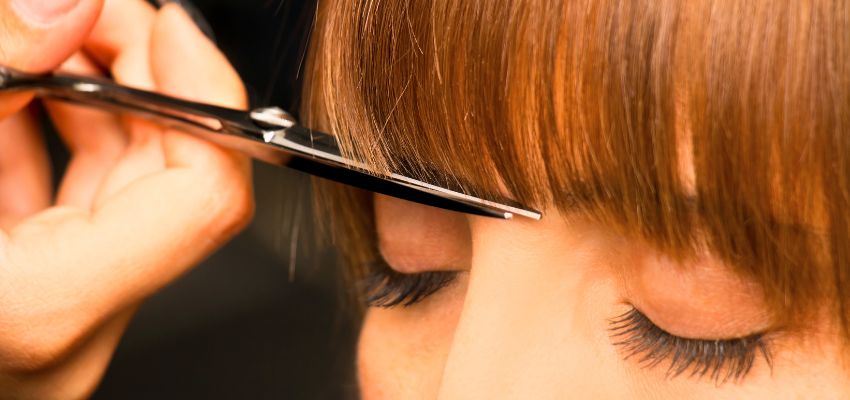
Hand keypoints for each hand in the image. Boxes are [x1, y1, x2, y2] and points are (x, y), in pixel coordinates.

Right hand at [0, 0, 252, 397]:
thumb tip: (70, 5)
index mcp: (53, 306)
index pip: (206, 196)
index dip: (205, 96)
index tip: (171, 29)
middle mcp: (73, 329)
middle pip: (167, 180)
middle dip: (139, 75)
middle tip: (91, 11)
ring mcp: (58, 321)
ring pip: (120, 190)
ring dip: (91, 100)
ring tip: (48, 37)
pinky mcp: (35, 301)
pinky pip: (77, 212)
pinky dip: (53, 143)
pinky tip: (20, 93)